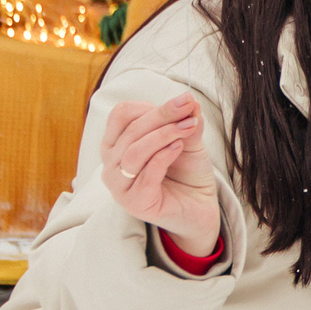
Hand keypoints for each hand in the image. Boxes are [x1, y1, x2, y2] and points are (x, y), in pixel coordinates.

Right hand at [100, 92, 220, 254]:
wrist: (199, 208)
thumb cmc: (186, 173)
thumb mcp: (186, 140)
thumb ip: (185, 121)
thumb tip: (189, 101)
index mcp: (115, 144)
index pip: (121, 115)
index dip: (150, 106)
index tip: (182, 103)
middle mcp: (111, 165)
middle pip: (130, 130)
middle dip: (162, 116)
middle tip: (189, 108)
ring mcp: (120, 186)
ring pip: (134, 152)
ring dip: (163, 135)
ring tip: (188, 128)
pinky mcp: (135, 203)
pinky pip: (146, 174)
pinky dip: (163, 156)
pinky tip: (179, 147)